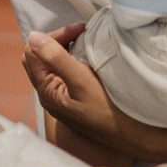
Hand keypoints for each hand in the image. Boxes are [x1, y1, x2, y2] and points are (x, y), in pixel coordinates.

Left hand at [23, 25, 150, 155]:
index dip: (52, 36)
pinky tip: (88, 53)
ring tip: (85, 39)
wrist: (132, 137)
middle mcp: (50, 94)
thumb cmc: (108, 111)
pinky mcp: (75, 97)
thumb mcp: (82, 82)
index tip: (79, 29)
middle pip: (39, 57)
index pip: (33, 53)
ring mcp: (62, 96)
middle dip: (56, 39)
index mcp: (46, 91)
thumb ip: (57, 59)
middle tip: (80, 31)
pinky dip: (72, 57)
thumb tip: (33, 36)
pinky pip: (64, 71)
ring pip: (52, 63)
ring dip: (64, 47)